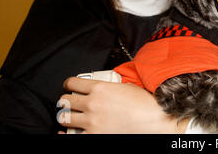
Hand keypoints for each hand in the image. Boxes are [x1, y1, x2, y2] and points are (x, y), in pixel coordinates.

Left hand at [58, 77, 188, 133]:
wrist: (152, 120)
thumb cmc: (144, 105)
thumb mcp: (126, 87)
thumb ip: (110, 86)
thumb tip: (104, 88)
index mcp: (100, 88)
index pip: (73, 83)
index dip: (69, 84)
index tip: (69, 87)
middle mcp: (92, 103)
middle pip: (65, 101)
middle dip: (66, 101)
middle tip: (69, 102)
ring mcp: (91, 121)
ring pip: (64, 117)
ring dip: (65, 116)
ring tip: (69, 116)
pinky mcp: (94, 135)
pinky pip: (70, 135)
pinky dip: (65, 133)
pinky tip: (65, 131)